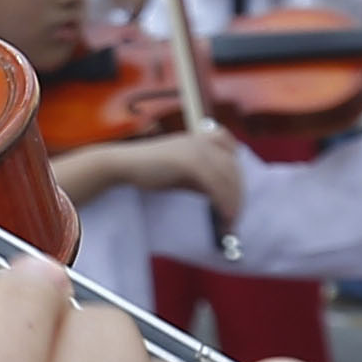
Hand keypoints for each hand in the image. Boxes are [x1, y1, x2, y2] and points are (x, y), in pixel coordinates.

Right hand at [127, 127, 246, 228]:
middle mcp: (202, 141)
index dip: (237, 175)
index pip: (231, 152)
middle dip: (238, 195)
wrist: (123, 164)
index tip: (236, 195)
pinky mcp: (191, 162)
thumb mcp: (181, 172)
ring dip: (234, 202)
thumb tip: (218, 196)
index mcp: (200, 138)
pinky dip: (224, 202)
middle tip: (235, 217)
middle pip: (233, 169)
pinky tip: (224, 216)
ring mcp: (198, 150)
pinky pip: (217, 185)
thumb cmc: (148, 169)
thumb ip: (200, 178)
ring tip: (230, 222)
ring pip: (228, 178)